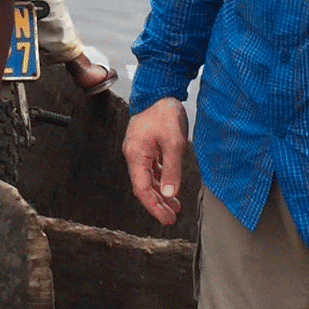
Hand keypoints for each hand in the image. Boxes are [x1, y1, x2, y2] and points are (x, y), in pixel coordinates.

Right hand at [123, 98, 187, 224]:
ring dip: (160, 193)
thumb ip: (171, 169)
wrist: (159, 90)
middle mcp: (134, 155)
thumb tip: (170, 193)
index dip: (154, 207)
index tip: (166, 219)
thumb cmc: (164, 112)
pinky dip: (161, 180)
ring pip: (148, 179)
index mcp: (136, 155)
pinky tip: (170, 186)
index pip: (142, 189)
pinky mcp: (146, 146)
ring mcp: (139, 151)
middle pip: (144, 187)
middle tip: (171, 218)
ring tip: (174, 206)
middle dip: (157, 204)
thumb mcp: (173, 143)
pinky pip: (152, 169)